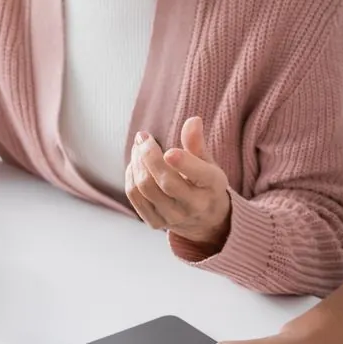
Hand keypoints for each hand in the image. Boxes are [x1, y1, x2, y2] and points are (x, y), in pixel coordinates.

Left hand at [125, 116, 231, 254]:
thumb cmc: (204, 182)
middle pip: (165, 181)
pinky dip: (131, 176)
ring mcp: (173, 217)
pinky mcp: (155, 222)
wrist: (204, 219)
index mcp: (212, 186)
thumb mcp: (208, 162)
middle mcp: (193, 206)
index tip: (169, 151)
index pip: (199, 176)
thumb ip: (197, 143)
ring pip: (145, 188)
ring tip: (138, 147)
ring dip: (137, 162)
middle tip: (143, 137)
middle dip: (149, 155)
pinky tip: (135, 164)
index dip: (184, 164)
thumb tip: (193, 121)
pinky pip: (134, 197)